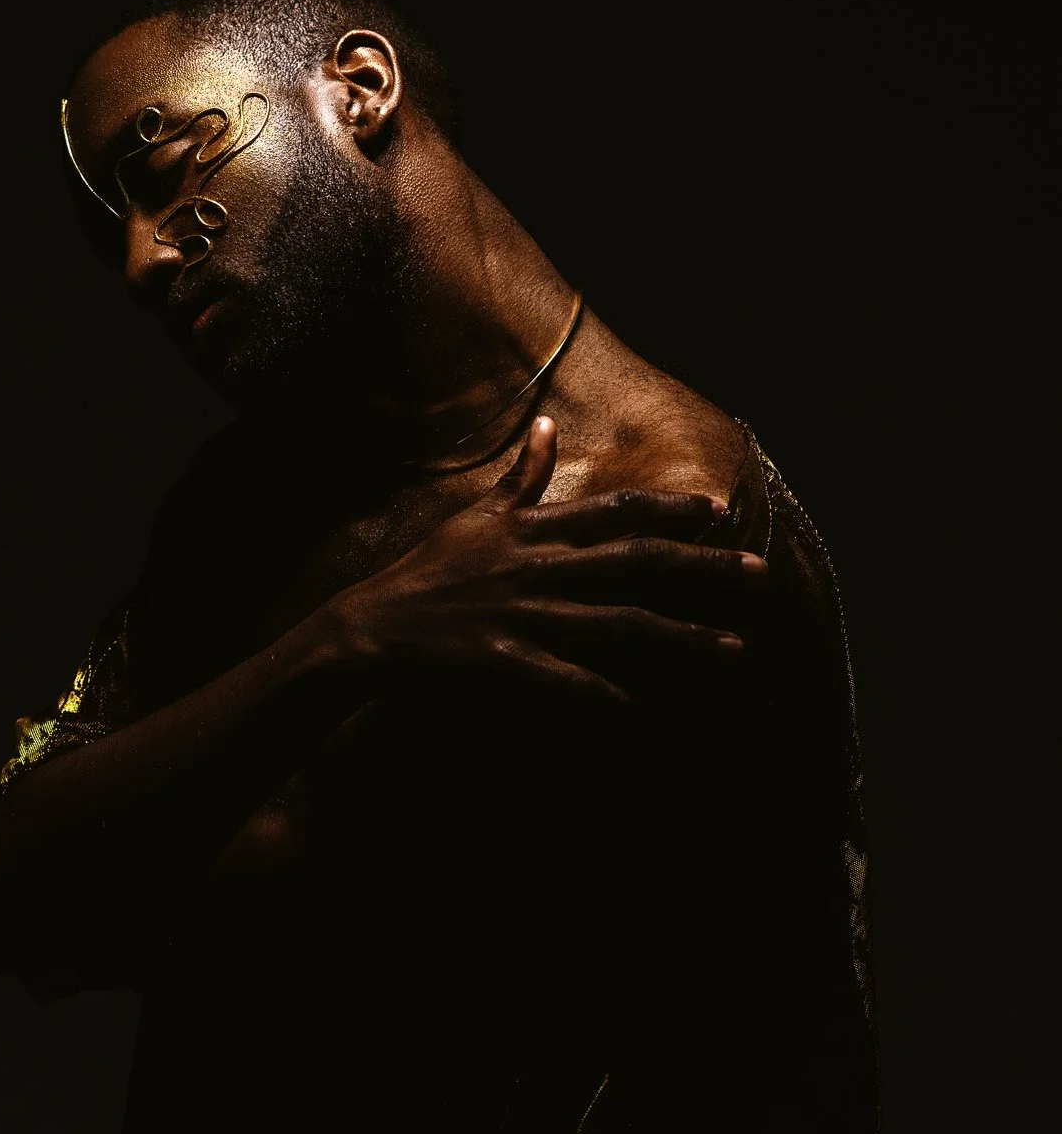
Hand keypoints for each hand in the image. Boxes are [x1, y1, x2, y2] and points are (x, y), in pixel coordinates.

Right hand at [336, 416, 765, 706]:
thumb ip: (522, 476)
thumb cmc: (428, 570)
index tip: (720, 512)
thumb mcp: (476, 515)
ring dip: (682, 638)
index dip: (672, 510)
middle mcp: (540, 568)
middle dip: (703, 568)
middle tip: (760, 573)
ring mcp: (526, 616)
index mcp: (535, 530)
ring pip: (620, 625)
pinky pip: (568, 679)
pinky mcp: (507, 661)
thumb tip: (548, 425)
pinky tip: (646, 708)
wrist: (372, 625)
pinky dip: (606, 694)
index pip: (617, 512)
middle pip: (637, 564)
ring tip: (735, 649)